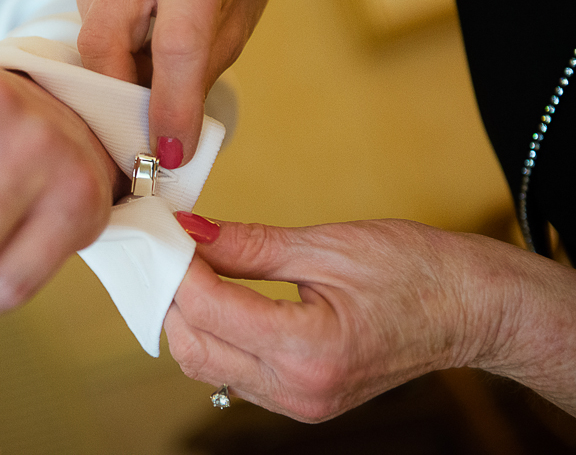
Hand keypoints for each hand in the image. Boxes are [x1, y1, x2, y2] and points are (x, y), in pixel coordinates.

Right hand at [73, 0, 281, 165]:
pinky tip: (137, 28)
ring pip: (91, 38)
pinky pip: (86, 19)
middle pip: (107, 45)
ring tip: (151, 62)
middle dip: (122, 94)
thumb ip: (196, 76)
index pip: (175, 46)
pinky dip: (110, 41)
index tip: (167, 154)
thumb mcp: (236, 27)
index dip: (171, 108)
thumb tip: (160, 140)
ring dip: (118, 67)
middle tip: (144, 126)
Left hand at [164, 217, 532, 421]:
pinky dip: (213, 336)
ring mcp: (299, 404)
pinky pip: (233, 374)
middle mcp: (298, 391)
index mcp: (310, 350)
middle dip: (171, 298)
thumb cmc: (417, 272)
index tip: (165, 232)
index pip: (211, 310)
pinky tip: (213, 298)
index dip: (178, 268)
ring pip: (208, 367)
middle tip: (168, 248)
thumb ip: (250, 245)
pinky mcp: (300, 401)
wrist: (471, 310)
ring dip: (187, 319)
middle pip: (195, 350)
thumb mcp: (328, 246)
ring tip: (187, 268)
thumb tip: (191, 232)